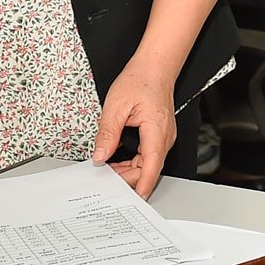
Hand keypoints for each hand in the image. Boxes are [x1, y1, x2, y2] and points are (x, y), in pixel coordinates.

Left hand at [94, 62, 176, 197]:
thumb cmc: (140, 80)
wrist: (154, 67)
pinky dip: (134, 162)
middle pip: (149, 168)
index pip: (152, 164)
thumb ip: (107, 134)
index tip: (136, 197)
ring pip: (149, 163)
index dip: (144, 183)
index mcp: (156, 130)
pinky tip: (119, 161)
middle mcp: (164, 136)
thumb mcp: (115, 106)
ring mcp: (164, 137)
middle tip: (106, 178)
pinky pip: (148, 155)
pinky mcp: (159, 135)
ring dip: (130, 170)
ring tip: (109, 170)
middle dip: (129, 177)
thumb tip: (100, 156)